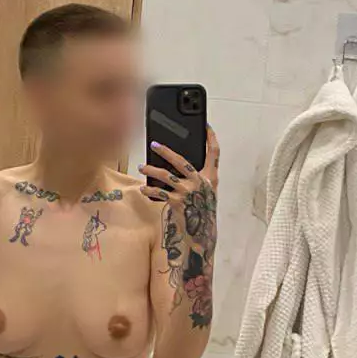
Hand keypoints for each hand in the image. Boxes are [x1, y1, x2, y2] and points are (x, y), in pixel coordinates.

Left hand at [140, 127, 219, 252]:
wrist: (201, 231)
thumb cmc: (202, 208)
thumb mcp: (206, 190)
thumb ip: (197, 176)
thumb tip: (175, 162)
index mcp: (210, 177)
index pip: (214, 153)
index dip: (211, 138)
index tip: (207, 126)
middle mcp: (200, 183)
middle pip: (181, 161)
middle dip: (166, 151)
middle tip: (155, 144)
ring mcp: (188, 192)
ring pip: (166, 176)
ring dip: (151, 170)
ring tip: (141, 167)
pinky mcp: (177, 202)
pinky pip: (160, 193)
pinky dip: (150, 190)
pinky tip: (143, 189)